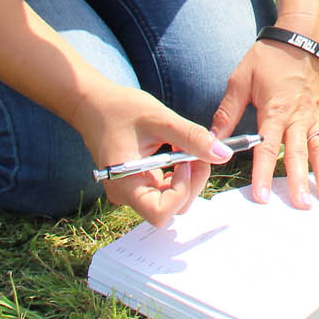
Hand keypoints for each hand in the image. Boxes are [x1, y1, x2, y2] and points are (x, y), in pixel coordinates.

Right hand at [78, 84, 235, 226]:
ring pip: (174, 200)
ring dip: (188, 176)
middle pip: (173, 208)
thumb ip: (192, 137)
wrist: (95, 105)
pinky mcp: (140, 184)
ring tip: (183, 146)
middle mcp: (128, 195)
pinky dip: (179, 172)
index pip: (161, 213)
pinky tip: (176, 150)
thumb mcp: (160, 119)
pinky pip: (167, 189)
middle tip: (197, 149)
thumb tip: (223, 154)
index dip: (182, 190)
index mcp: (125, 185)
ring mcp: (134, 191)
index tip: (185, 160)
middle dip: (192, 181)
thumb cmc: (120, 109)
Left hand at [212, 35, 318, 208]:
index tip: (262, 196)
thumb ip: (228, 111)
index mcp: (274, 109)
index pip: (267, 147)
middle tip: (300, 206)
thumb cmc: (270, 56)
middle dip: (298, 180)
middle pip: (298, 152)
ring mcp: (317, 115)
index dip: (262, 172)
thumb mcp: (242, 78)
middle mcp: (299, 116)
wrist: (304, 35)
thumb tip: (211, 138)